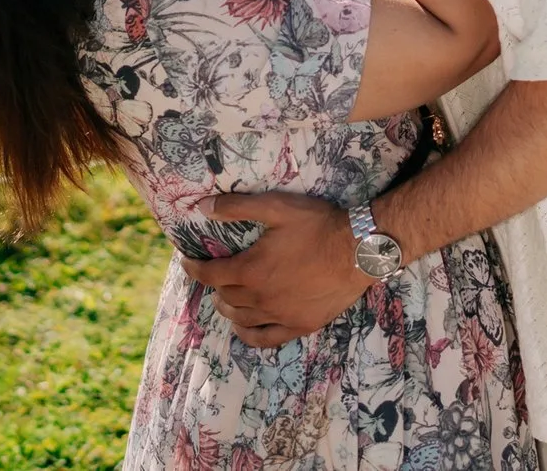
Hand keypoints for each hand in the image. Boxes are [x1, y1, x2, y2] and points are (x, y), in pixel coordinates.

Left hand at [177, 192, 368, 347]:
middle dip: (213, 285)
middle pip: (225, 296)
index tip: (187, 262)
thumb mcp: (276, 207)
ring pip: (241, 318)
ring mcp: (280, 315)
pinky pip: (265, 338)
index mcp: (251, 270)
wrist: (359, 251)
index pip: (210, 274)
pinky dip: (248, 334)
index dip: (194, 268)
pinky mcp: (300, 325)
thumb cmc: (318, 225)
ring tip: (225, 297)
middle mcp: (261, 298)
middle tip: (212, 274)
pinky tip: (243, 328)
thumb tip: (202, 207)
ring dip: (227, 307)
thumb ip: (237, 207)